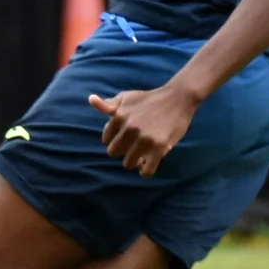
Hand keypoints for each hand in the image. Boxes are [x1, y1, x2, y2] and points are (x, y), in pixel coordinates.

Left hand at [87, 80, 205, 174]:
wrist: (177, 98)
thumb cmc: (149, 98)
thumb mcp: (127, 97)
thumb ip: (109, 104)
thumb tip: (91, 100)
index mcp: (119, 116)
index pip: (106, 139)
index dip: (115, 140)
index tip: (125, 139)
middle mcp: (129, 128)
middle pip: (114, 153)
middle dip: (123, 152)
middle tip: (133, 148)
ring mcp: (144, 138)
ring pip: (128, 163)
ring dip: (134, 162)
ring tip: (141, 157)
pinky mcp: (159, 147)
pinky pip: (146, 170)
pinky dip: (145, 172)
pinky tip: (147, 166)